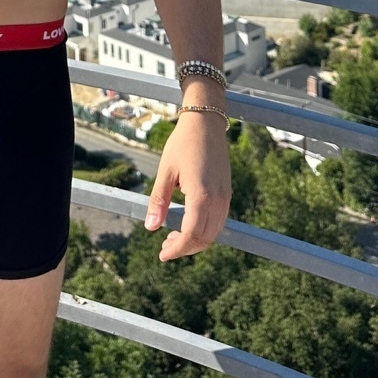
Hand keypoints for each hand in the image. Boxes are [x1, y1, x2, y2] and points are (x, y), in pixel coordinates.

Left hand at [143, 113, 231, 261]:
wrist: (205, 123)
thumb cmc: (182, 143)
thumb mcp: (165, 171)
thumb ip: (158, 200)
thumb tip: (150, 228)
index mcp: (201, 196)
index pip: (192, 235)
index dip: (177, 249)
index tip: (162, 254)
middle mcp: (218, 200)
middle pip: (205, 239)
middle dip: (185, 248)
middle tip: (165, 246)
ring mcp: (225, 197)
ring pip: (214, 233)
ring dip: (195, 240)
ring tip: (173, 236)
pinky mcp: (226, 193)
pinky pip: (218, 221)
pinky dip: (204, 230)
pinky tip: (187, 223)